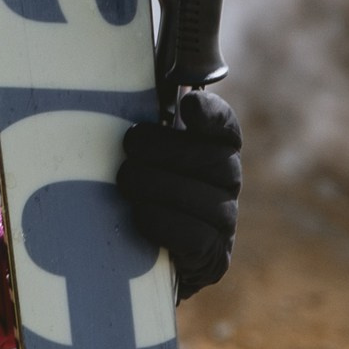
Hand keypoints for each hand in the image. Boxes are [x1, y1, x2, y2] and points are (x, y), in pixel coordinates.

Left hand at [117, 88, 240, 299]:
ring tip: (126, 182)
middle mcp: (227, 183)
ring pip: (199, 197)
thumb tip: (120, 86)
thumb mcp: (142, 155)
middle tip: (130, 146)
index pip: (226, 127)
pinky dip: (161, 221)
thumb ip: (146, 126)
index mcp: (216, 151)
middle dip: (165, 149)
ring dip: (155, 185)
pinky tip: (139, 215)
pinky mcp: (212, 256)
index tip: (187, 104)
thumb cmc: (137, 191)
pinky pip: (191, 234)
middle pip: (210, 158)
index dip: (211, 114)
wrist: (140, 262)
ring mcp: (224, 221)